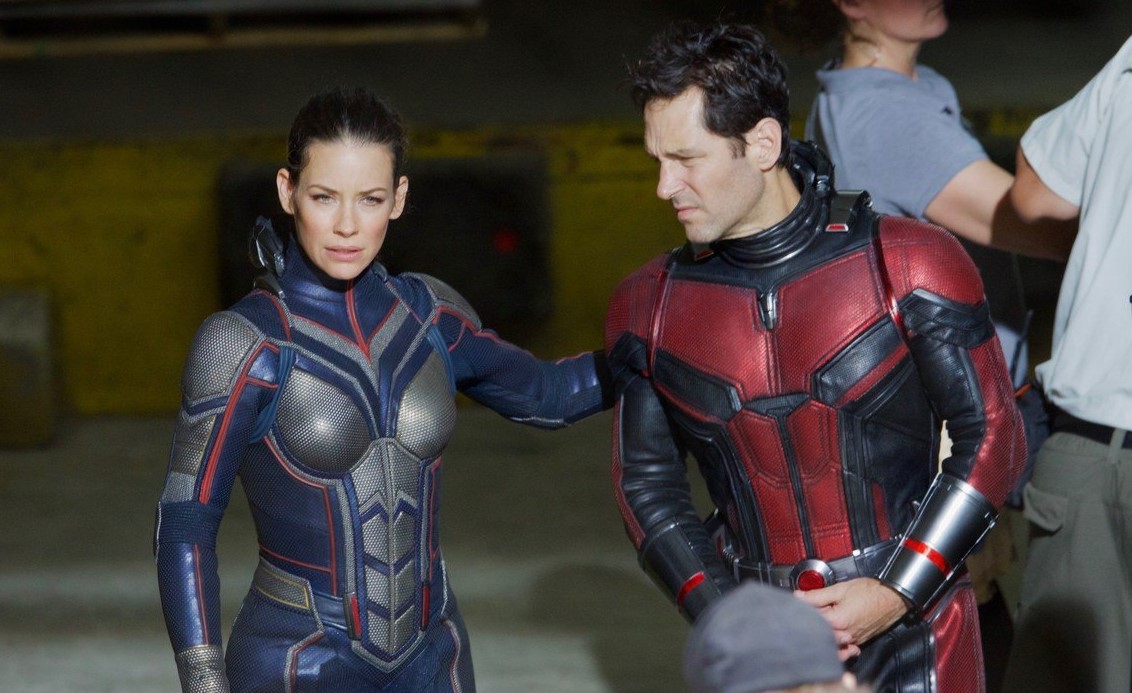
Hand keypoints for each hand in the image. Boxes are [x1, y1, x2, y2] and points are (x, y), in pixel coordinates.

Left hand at [795, 577, 909, 660]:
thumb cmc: (872, 592)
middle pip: (820, 634)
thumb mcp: (841, 588)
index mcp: (837, 621)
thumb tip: (799, 596)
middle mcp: (845, 634)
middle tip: (805, 617)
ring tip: (818, 627)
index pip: (811, 619)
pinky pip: (845, 648)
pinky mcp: (860, 641)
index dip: (802, 611)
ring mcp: (853, 640)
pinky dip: (838, 646)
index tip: (797, 605)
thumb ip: (817, 595)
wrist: (894, 597)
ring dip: (823, 636)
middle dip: (811, 626)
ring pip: (831, 644)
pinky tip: (834, 639)